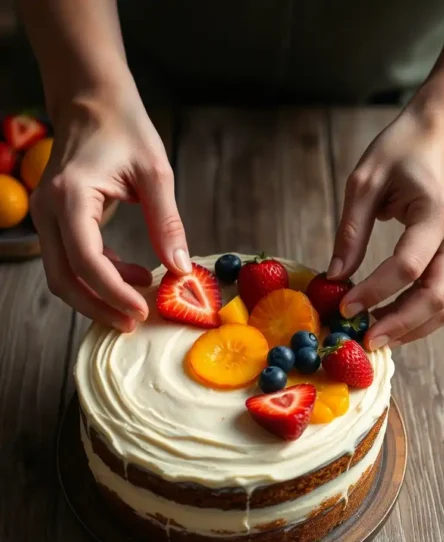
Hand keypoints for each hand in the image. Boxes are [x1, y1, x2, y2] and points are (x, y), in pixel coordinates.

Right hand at [32, 84, 190, 331]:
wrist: (91, 100)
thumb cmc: (125, 128)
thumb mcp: (155, 173)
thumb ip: (166, 223)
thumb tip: (181, 269)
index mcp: (71, 196)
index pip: (86, 260)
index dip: (114, 292)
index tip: (143, 310)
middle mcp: (47, 209)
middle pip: (63, 279)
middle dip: (99, 307)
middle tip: (134, 323)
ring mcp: (45, 215)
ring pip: (61, 275)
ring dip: (97, 296)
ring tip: (139, 299)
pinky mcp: (53, 220)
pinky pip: (68, 261)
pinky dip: (97, 277)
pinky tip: (130, 274)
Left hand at [328, 102, 443, 348]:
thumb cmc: (402, 148)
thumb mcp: (365, 181)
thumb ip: (351, 232)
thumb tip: (335, 276)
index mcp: (435, 212)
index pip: (408, 266)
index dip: (375, 292)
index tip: (344, 306)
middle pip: (436, 295)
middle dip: (400, 324)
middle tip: (365, 339)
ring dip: (415, 327)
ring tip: (378, 336)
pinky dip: (426, 316)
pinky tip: (398, 322)